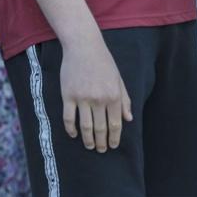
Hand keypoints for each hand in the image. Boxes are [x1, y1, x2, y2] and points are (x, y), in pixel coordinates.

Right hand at [60, 35, 132, 151]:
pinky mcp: (68, 95)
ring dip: (88, 140)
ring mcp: (82, 98)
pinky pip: (68, 118)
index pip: (115, 124)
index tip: (112, 146)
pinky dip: (71, 129)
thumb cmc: (103, 62)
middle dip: (102, 142)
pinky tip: (74, 135)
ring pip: (85, 127)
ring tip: (90, 146)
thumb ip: (124, 100)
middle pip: (100, 128)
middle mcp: (99, 99)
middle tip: (101, 150)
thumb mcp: (118, 79)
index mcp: (113, 95)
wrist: (84, 46)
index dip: (114, 138)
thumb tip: (129, 119)